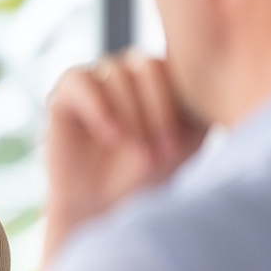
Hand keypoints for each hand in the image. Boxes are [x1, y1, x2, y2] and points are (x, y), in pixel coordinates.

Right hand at [42, 54, 206, 265]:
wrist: (100, 205)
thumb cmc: (145, 175)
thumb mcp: (183, 142)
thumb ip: (194, 106)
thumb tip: (204, 80)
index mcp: (163, 77)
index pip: (175, 67)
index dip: (175, 105)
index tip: (174, 149)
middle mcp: (128, 71)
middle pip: (146, 66)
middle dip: (154, 110)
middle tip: (156, 151)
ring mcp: (96, 77)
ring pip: (116, 74)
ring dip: (129, 115)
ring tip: (134, 151)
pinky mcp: (66, 91)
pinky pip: (81, 81)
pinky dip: (99, 108)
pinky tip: (110, 137)